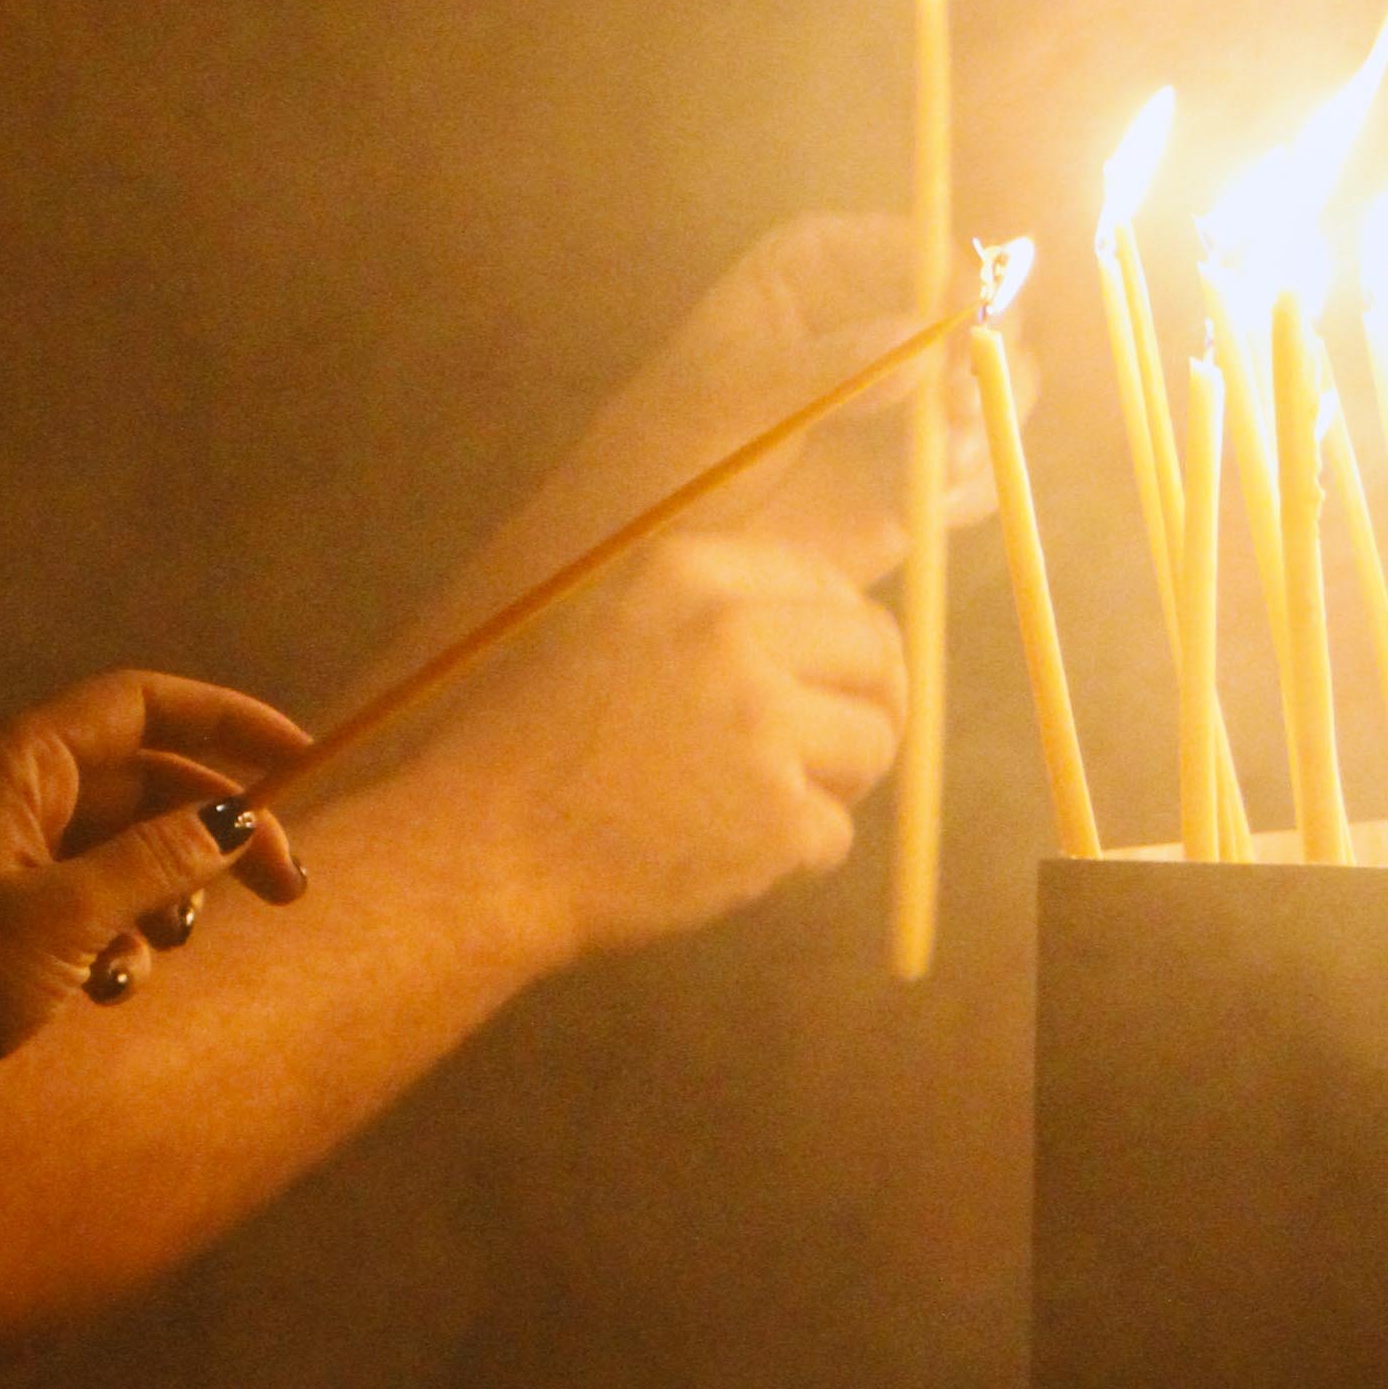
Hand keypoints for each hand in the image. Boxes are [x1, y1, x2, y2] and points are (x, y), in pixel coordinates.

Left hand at [0, 667, 310, 1267]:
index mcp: (12, 764)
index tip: (304, 758)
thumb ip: (159, 861)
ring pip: (131, 856)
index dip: (228, 722)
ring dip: (161, 908)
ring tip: (142, 958)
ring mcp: (8, 856)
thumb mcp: (66, 917)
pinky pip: (98, 908)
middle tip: (288, 889)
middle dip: (218, 838)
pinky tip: (101, 991)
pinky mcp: (10, 917)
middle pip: (150, 787)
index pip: (140, 706)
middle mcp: (10, 795)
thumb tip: (239, 819)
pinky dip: (120, 946)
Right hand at [410, 531, 907, 962]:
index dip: (837, 645)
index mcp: (692, 576)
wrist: (487, 850)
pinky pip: (837, 833)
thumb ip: (751, 589)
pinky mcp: (777, 818)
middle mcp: (734, 637)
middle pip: (878, 657)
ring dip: (834, 784)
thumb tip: (900, 532)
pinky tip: (725, 853)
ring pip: (875, 745)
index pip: (830, 587)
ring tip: (751, 806)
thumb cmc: (545, 743)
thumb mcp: (628, 624)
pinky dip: (796, 856)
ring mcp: (760, 727)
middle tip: (816, 754)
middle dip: (866, 708)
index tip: (812, 683)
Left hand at [506, 216, 1019, 598]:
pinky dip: (971, 482)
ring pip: (995, 388)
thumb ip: (829, 368)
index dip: (957, 278)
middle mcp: (878, 318)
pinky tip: (929, 499)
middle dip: (986, 353)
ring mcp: (906, 396)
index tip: (963, 322)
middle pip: (979, 311)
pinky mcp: (918, 469)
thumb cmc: (671, 447)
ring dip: (986, 421)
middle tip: (961, 402)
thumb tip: (924, 345)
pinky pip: (978, 467)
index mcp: (824, 266)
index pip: (919, 245)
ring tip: (943, 456)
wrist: (657, 546)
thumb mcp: (734, 397)